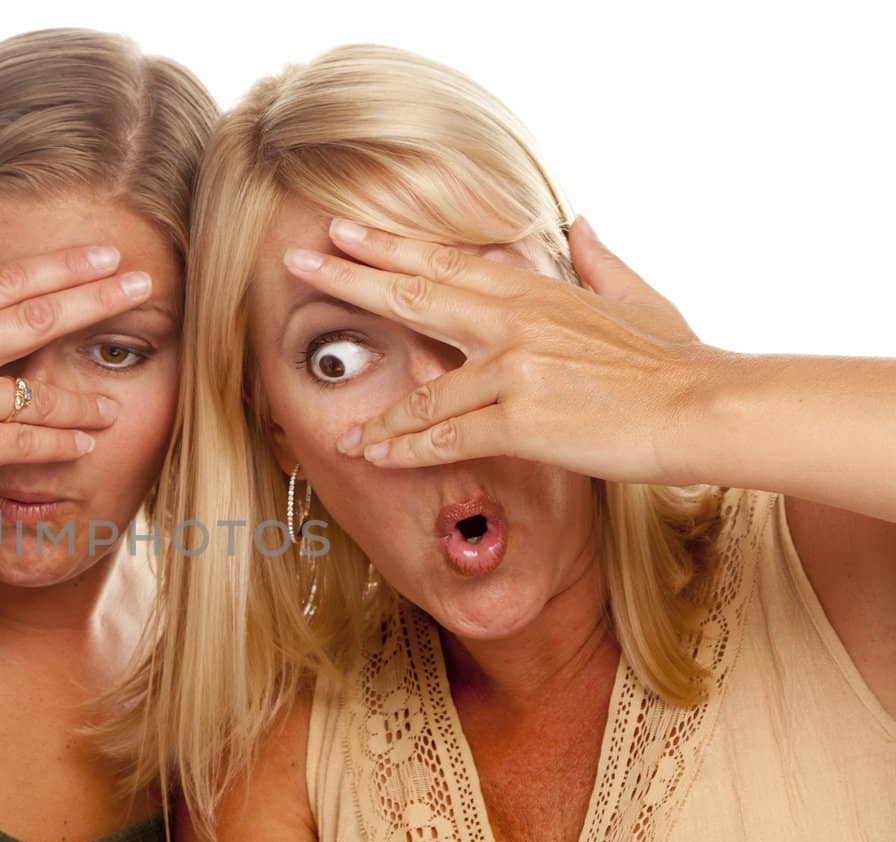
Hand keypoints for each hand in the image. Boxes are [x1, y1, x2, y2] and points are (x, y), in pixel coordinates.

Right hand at [0, 229, 152, 528]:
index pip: (4, 281)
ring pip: (40, 392)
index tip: (103, 252)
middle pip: (37, 316)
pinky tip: (88, 444)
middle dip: (97, 299)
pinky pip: (24, 444)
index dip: (59, 265)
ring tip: (121, 400)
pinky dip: (60, 444)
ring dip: (86, 396)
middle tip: (144, 285)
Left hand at [285, 215, 724, 485]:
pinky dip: (407, 449)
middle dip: (350, 277)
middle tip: (297, 259)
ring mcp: (517, 366)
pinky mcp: (525, 416)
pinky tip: (375, 456)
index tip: (342, 229)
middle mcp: (516, 318)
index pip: (446, 261)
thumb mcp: (637, 297)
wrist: (706, 405)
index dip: (389, 246)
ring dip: (379, 418)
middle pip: (416, 292)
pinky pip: (449, 436)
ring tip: (342, 434)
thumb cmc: (675, 361)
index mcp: (535, 291)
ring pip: (425, 389)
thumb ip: (599, 260)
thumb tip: (580, 224)